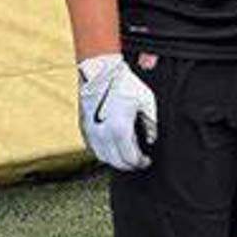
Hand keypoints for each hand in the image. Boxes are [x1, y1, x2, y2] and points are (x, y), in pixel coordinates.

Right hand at [77, 54, 157, 169]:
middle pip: (116, 162)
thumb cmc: (125, 84)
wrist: (101, 71)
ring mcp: (91, 131)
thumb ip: (152, 124)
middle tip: (139, 160)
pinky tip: (113, 147)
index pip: (130, 158)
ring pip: (103, 158)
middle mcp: (103, 134)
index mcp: (120, 129)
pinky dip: (104, 152)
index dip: (141, 162)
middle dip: (130, 164)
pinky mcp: (84, 127)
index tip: (147, 160)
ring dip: (116, 160)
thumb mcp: (147, 102)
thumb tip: (151, 140)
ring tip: (126, 154)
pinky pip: (94, 148)